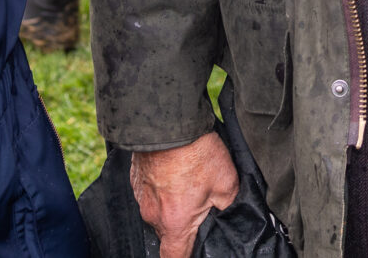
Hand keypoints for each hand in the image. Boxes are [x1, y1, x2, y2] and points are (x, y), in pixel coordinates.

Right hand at [131, 133, 237, 257]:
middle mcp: (152, 215)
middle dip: (182, 226)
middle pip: (167, 234)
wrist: (169, 122)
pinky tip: (175, 172)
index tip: (194, 252)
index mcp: (175, 223)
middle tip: (199, 207)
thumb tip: (232, 216)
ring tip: (187, 184)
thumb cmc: (197, 153)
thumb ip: (229, 207)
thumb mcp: (227, 183)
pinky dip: (161, 189)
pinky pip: (149, 193)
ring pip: (158, 212)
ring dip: (171, 204)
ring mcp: (140, 197)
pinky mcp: (135, 180)